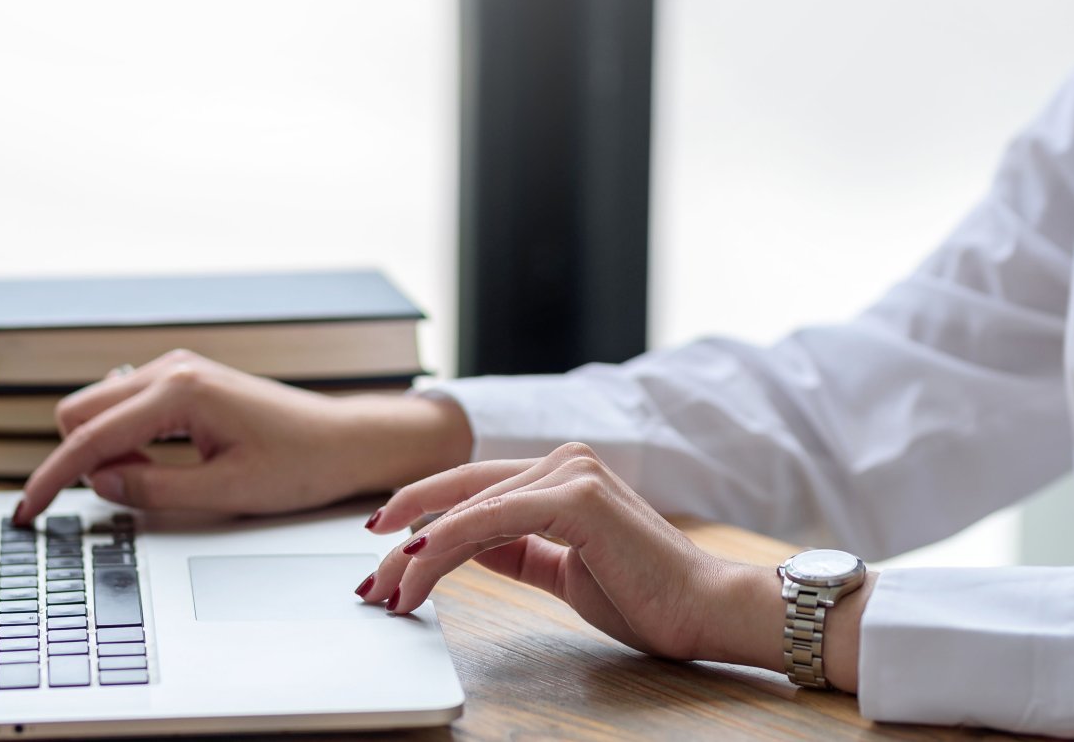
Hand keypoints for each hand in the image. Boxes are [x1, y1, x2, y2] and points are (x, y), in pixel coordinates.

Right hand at [9, 350, 472, 523]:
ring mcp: (175, 369)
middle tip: (130, 494)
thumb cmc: (298, 465)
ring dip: (104, 448)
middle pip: (78, 412)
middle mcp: (170, 369)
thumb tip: (98, 484)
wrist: (344, 441)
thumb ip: (153, 490)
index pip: (90, 440)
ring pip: (96, 407)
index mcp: (178, 393)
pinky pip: (124, 406)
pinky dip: (125, 437)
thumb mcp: (225, 494)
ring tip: (159, 477)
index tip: (27, 513)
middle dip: (81, 459)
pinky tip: (162, 460)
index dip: (52, 480)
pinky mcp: (182, 379)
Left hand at [359, 441, 863, 682]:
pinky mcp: (578, 498)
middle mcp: (566, 461)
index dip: (421, 513)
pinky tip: (419, 564)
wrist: (704, 611)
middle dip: (405, 539)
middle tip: (369, 579)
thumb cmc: (645, 595)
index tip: (381, 547)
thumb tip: (461, 544)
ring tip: (389, 589)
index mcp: (563, 474)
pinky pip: (494, 520)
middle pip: (460, 495)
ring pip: (469, 510)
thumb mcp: (562, 570)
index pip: (472, 488)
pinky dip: (450, 542)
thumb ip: (516, 549)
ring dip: (418, 554)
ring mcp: (573, 472)